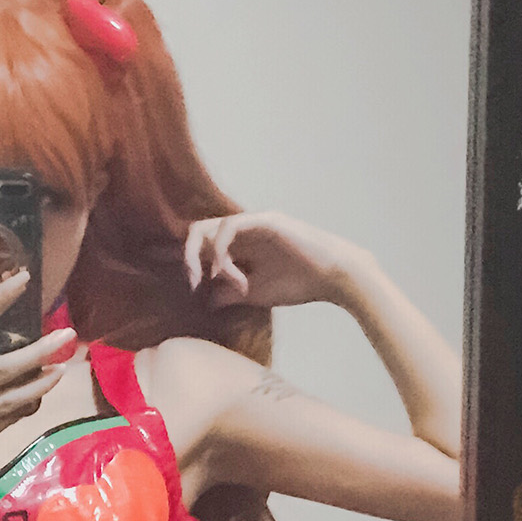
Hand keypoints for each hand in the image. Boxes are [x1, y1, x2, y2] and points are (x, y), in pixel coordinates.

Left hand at [184, 211, 363, 311]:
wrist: (334, 277)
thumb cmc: (299, 284)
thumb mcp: (254, 293)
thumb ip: (228, 293)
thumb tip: (206, 300)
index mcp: (240, 245)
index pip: (202, 245)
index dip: (188, 261)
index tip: (191, 288)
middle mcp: (243, 229)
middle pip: (198, 232)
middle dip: (187, 258)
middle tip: (194, 284)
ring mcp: (253, 222)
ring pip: (208, 228)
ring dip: (203, 258)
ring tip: (215, 282)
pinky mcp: (264, 220)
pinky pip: (229, 227)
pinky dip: (222, 252)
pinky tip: (231, 274)